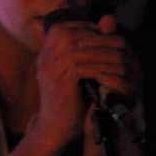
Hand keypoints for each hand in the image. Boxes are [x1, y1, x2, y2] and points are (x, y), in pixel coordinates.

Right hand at [37, 14, 141, 155]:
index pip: (60, 29)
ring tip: (111, 52)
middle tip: (108, 40)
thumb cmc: (67, 101)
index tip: (98, 32)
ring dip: (96, 48)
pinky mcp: (62, 85)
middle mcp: (45, 61)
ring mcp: (51, 73)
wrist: (55, 129)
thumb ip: (81, 56)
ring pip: (74, 48)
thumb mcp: (71, 74)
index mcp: (44, 57)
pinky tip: (107, 68)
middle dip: (90, 34)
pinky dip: (96, 65)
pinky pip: (80, 66)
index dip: (81, 26)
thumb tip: (100, 36)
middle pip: (66, 34)